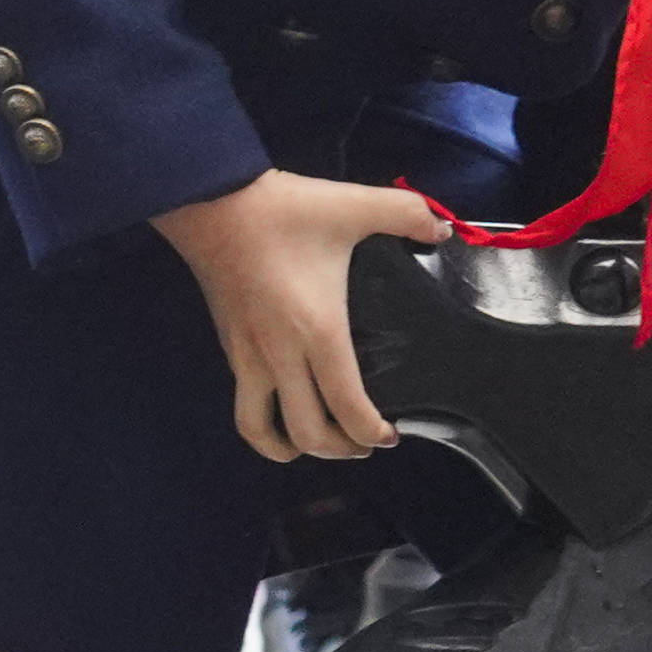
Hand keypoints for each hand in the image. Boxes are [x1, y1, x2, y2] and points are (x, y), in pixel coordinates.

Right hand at [152, 170, 450, 463]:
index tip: (391, 435)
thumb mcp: (352, 205)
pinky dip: (265, 426)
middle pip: (308, 433)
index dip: (371, 432)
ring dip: (293, 448)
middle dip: (341, 450)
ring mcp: (248, 357)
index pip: (347, 406)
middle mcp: (280, 355)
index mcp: (318, 330)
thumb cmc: (282, 210)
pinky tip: (285, 412)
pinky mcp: (229, 349)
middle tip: (366, 443)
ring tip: (320, 442)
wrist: (209, 201)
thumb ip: (406, 213)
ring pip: (262, 431)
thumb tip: (442, 228)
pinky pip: (244, 406)